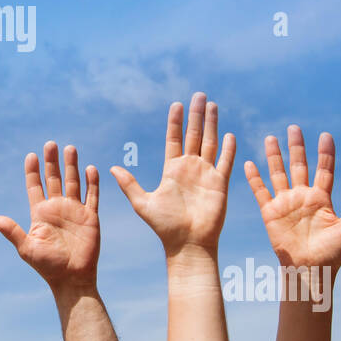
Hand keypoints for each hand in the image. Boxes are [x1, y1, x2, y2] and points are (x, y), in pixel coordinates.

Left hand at [0, 142, 100, 290]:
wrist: (72, 279)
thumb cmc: (47, 266)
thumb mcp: (26, 248)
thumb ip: (12, 231)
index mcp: (40, 214)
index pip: (35, 187)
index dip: (32, 171)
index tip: (31, 156)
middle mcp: (57, 209)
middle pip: (53, 179)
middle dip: (52, 162)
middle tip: (50, 144)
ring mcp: (74, 211)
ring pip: (73, 182)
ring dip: (71, 166)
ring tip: (70, 148)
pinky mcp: (90, 217)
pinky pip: (92, 196)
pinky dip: (91, 182)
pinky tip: (90, 168)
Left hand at [111, 92, 234, 259]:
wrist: (187, 244)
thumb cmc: (164, 227)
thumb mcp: (142, 203)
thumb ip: (129, 184)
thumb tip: (111, 168)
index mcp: (172, 170)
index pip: (174, 139)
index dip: (175, 122)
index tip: (176, 104)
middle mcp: (190, 168)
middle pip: (194, 135)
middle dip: (197, 115)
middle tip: (199, 95)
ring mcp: (206, 175)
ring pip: (210, 143)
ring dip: (212, 124)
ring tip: (213, 105)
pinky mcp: (219, 184)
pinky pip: (225, 162)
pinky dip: (227, 149)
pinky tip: (229, 134)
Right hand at [245, 126, 340, 272]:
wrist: (309, 271)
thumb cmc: (332, 254)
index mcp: (322, 199)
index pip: (324, 170)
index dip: (325, 153)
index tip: (326, 135)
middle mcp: (303, 197)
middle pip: (299, 166)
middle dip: (296, 147)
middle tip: (294, 128)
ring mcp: (285, 204)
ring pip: (278, 174)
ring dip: (274, 156)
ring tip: (270, 138)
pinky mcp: (270, 213)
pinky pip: (260, 191)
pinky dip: (254, 178)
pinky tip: (248, 163)